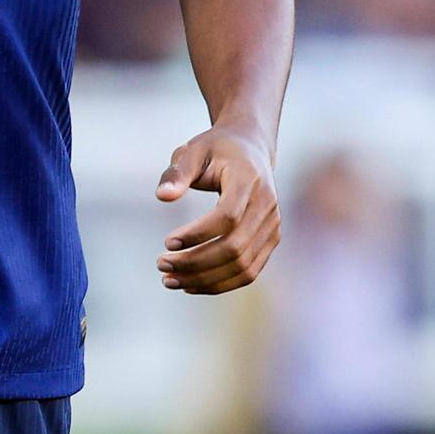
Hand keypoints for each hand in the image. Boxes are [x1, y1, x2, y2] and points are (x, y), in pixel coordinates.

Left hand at [155, 124, 280, 293]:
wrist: (250, 148)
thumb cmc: (216, 149)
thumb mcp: (193, 151)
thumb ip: (177, 172)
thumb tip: (162, 196)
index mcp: (249, 179)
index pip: (228, 217)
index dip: (197, 234)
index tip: (167, 242)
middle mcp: (268, 205)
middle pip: (235, 247)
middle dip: (195, 262)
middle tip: (161, 265)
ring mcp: (273, 226)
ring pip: (243, 266)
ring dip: (205, 279)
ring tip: (170, 280)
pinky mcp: (271, 241)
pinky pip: (249, 272)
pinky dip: (220, 283)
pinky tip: (191, 284)